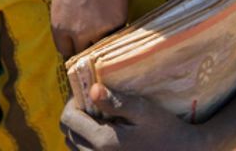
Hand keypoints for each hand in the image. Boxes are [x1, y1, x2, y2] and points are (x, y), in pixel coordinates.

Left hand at [52, 0, 126, 58]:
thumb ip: (66, 14)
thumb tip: (74, 23)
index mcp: (58, 26)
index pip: (65, 50)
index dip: (73, 47)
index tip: (79, 44)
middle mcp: (77, 32)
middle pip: (83, 54)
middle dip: (88, 47)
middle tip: (95, 39)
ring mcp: (98, 29)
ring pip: (102, 46)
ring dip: (104, 40)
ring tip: (107, 28)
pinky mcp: (117, 21)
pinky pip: (117, 33)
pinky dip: (117, 29)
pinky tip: (116, 15)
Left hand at [60, 84, 209, 150]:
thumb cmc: (167, 130)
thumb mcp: (144, 111)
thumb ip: (117, 102)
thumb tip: (92, 90)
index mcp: (103, 141)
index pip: (68, 119)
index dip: (72, 102)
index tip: (85, 92)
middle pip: (68, 133)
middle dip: (74, 114)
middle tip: (90, 102)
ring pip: (74, 146)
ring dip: (80, 129)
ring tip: (98, 117)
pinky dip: (87, 143)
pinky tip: (104, 132)